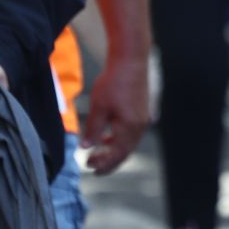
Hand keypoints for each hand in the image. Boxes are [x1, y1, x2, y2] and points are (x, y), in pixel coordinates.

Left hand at [83, 53, 150, 173]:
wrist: (131, 61)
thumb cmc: (114, 82)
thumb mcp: (99, 107)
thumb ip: (93, 129)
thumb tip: (86, 148)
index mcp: (130, 128)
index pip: (117, 155)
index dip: (104, 164)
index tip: (90, 167)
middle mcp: (140, 126)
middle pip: (125, 152)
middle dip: (108, 160)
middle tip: (90, 164)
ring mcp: (142, 119)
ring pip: (128, 143)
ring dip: (113, 150)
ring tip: (97, 152)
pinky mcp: (141, 111)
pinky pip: (130, 133)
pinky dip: (118, 139)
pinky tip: (107, 136)